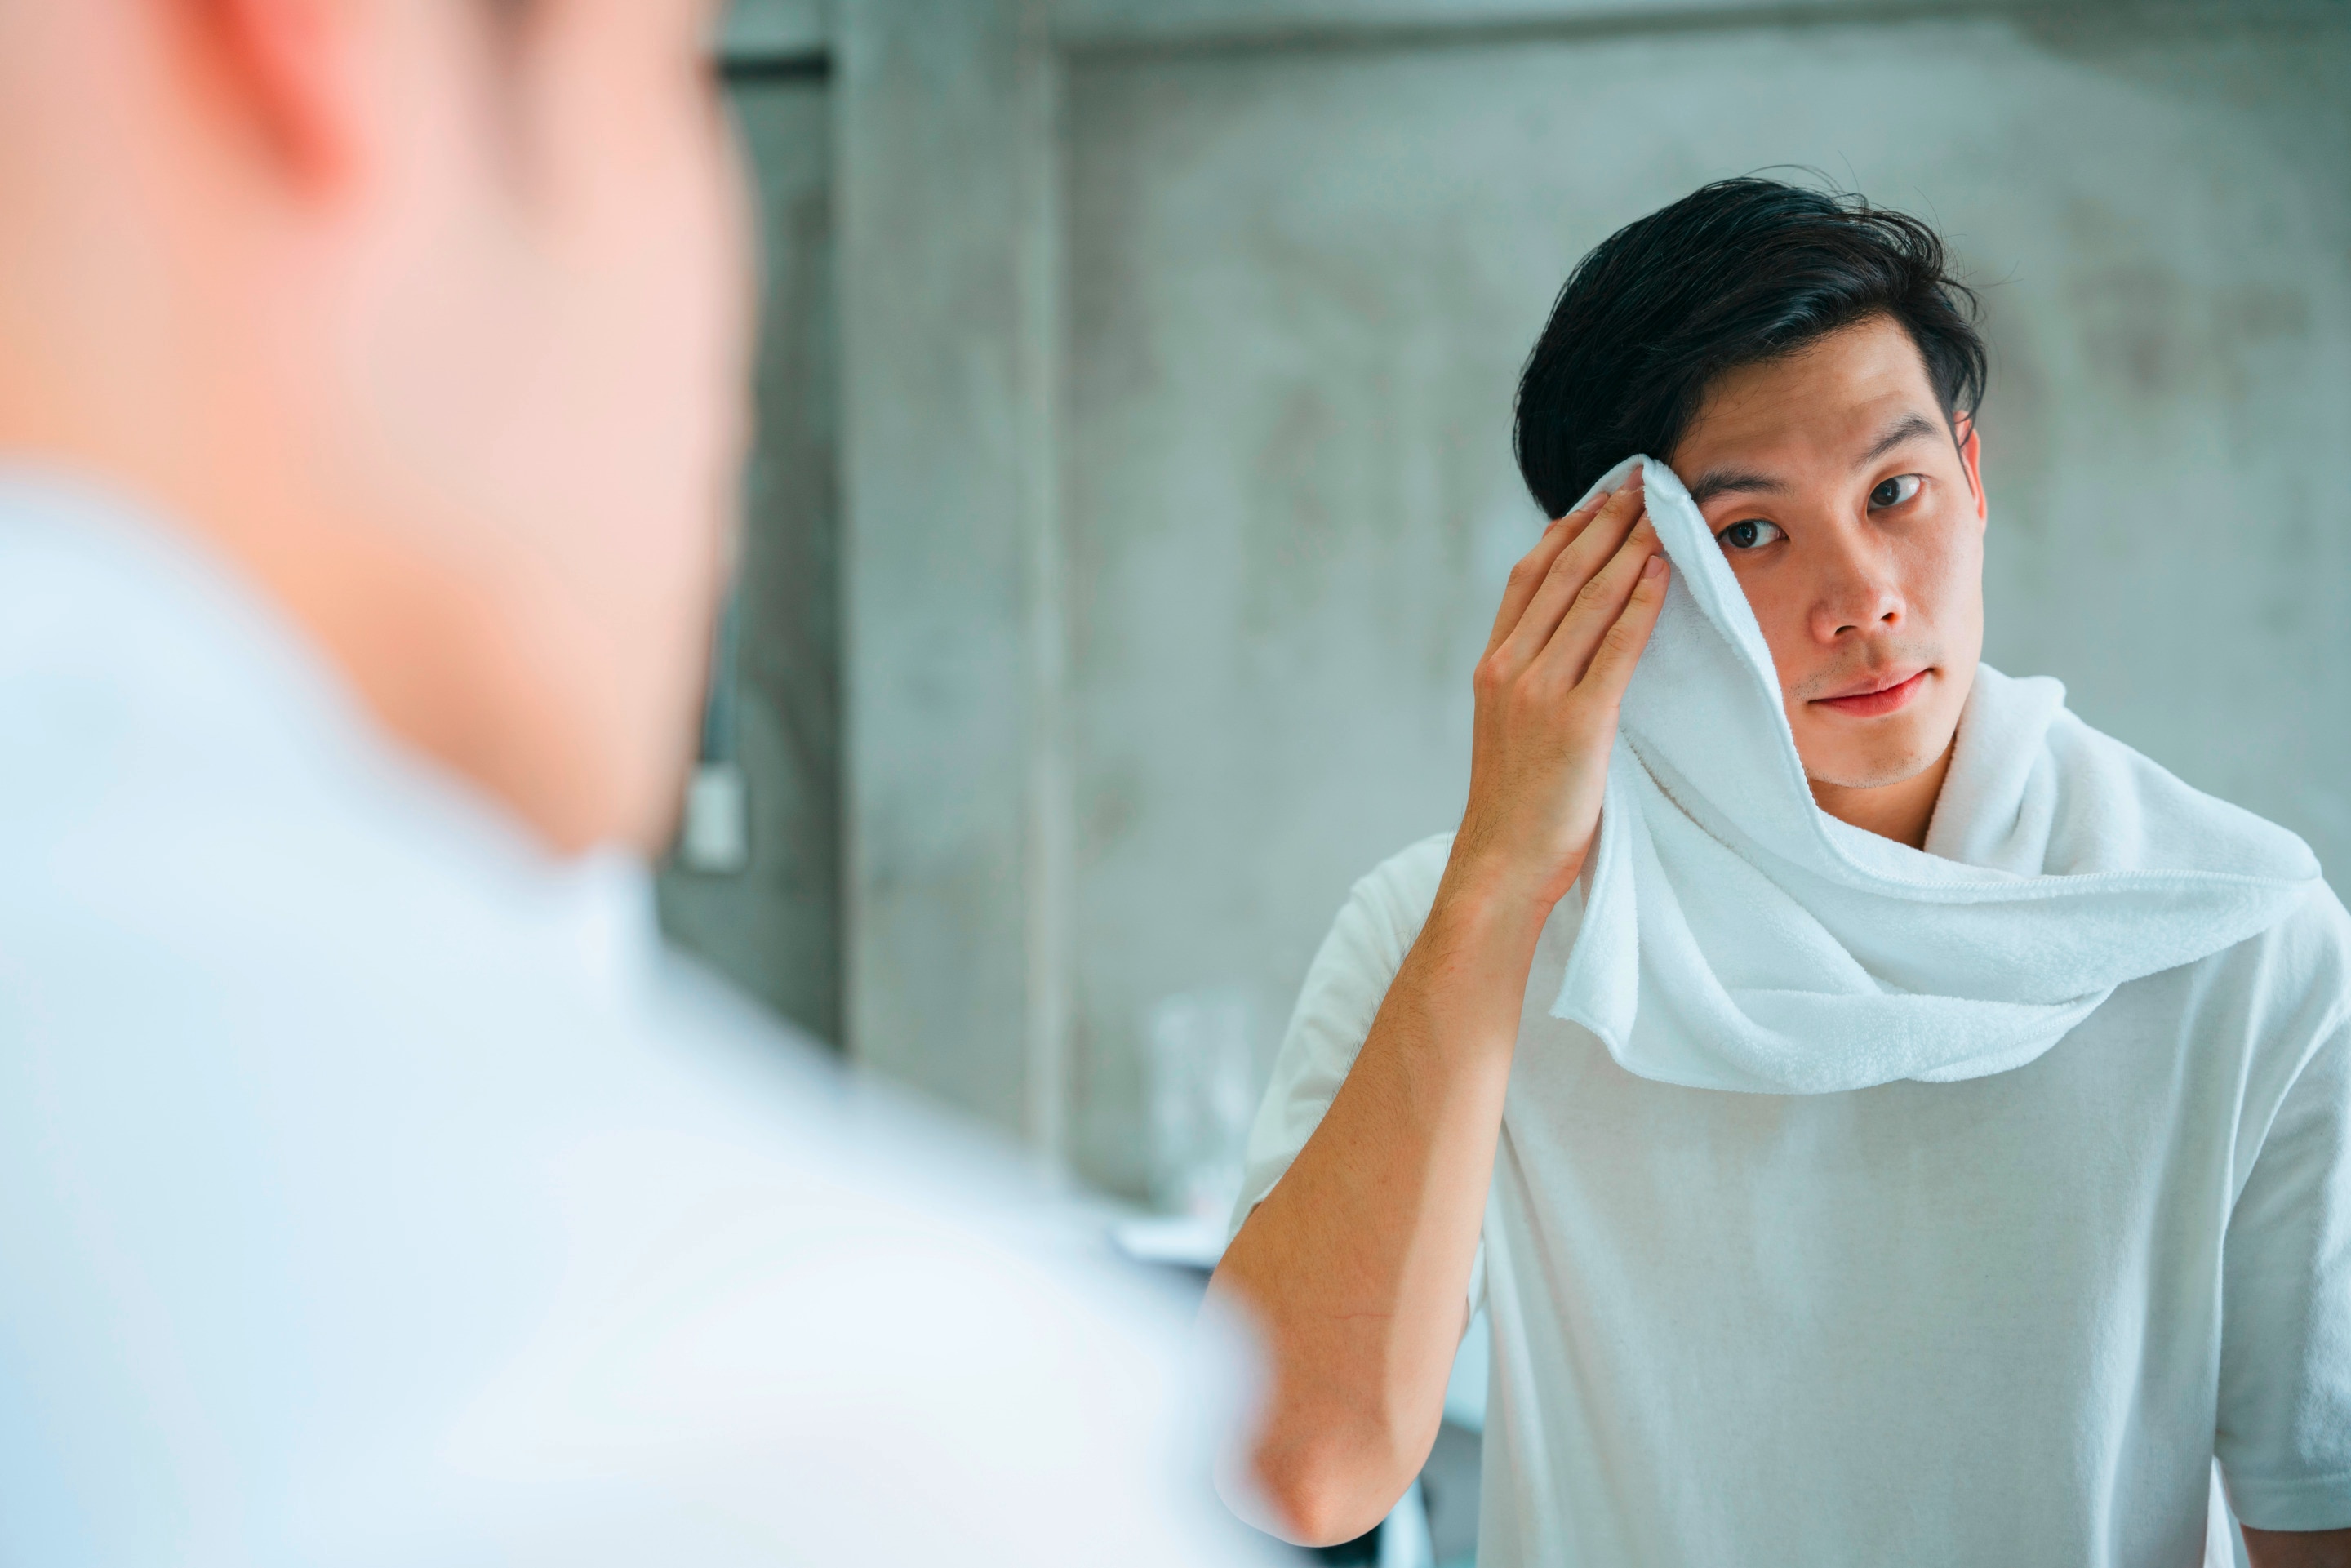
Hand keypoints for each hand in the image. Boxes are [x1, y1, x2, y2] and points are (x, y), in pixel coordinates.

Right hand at [1446, 466, 1668, 917]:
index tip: (1599, 498)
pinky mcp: (1577, 721)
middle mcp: (1509, 668)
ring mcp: (1540, 692)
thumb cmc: (1517, 807)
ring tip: (1662, 509)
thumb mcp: (1512, 731)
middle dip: (1604, 521)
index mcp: (1492, 667)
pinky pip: (1616, 647)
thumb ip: (1534, 684)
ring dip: (1629, 546)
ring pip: (1588, 599)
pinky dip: (1640, 602)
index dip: (1566, 532)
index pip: (1528, 579)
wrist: (1501, 864)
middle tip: (1641, 480)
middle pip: (1560, 574)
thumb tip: (1574, 649)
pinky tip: (1663, 570)